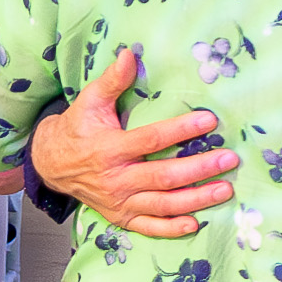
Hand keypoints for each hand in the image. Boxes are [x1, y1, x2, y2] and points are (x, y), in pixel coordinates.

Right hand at [31, 47, 234, 239]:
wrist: (52, 164)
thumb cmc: (77, 129)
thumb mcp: (89, 101)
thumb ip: (112, 79)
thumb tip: (130, 53)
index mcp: (109, 149)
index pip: (151, 139)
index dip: (181, 130)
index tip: (209, 120)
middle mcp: (115, 179)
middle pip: (164, 176)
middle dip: (199, 168)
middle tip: (228, 159)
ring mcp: (119, 202)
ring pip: (162, 204)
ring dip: (196, 199)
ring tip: (224, 190)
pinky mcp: (121, 217)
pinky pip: (149, 227)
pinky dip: (171, 228)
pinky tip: (195, 223)